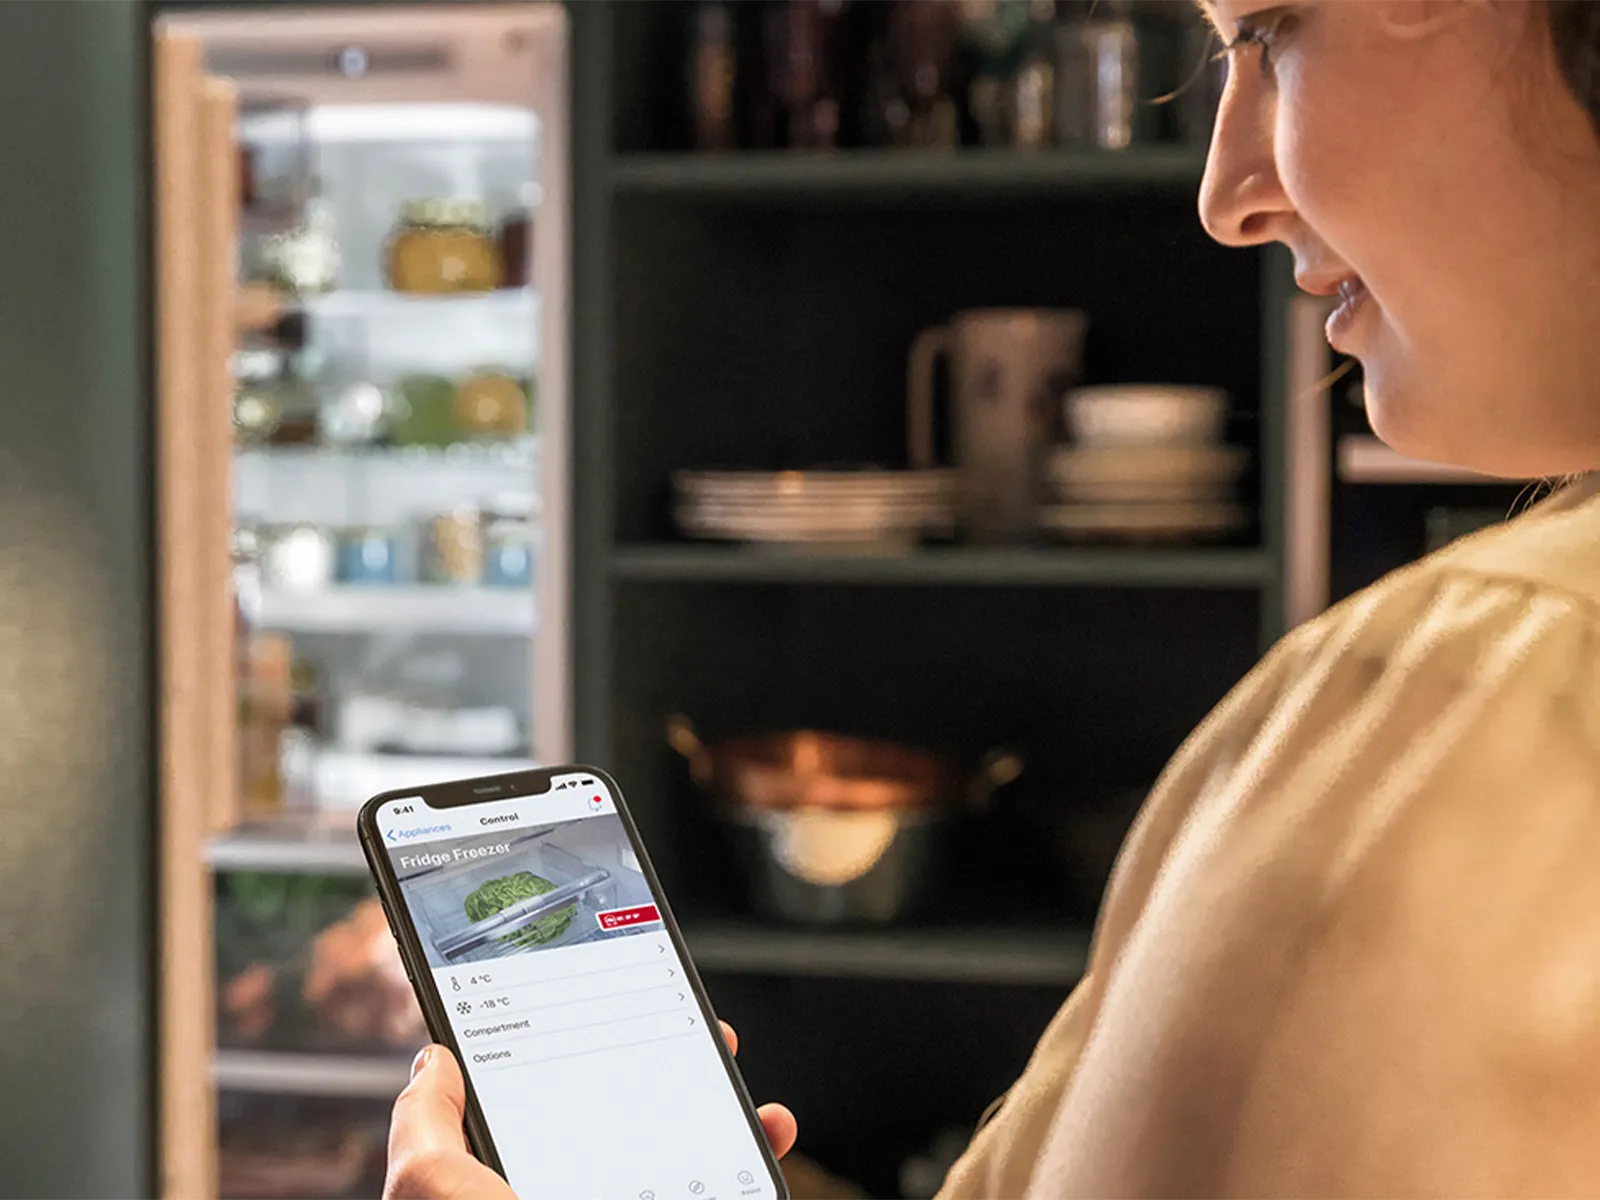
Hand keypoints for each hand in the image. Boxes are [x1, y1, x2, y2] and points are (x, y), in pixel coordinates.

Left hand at [385, 1023, 797, 1199]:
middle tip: (684, 1030)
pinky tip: (767, 1129)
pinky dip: (755, 1153)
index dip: (569, 1053)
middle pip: (621, 1118)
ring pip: (682, 1150)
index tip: (600, 1008)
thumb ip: (424, 1123)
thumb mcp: (430, 1187)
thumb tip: (433, 1062)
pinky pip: (725, 1184)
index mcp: (509, 1185)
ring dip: (719, 1104)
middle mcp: (567, 1193)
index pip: (539, 1108)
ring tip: (731, 1067)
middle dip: (660, 1066)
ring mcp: (627, 1198)